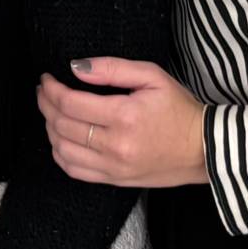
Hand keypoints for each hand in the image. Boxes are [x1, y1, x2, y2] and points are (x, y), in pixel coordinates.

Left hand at [37, 57, 208, 188]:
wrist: (203, 149)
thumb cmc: (180, 109)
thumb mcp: (152, 76)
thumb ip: (112, 68)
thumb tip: (75, 67)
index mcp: (124, 116)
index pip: (70, 104)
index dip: (51, 89)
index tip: (46, 78)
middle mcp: (115, 145)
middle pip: (62, 126)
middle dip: (45, 105)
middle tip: (43, 90)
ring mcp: (113, 167)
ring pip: (63, 150)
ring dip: (49, 128)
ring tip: (50, 111)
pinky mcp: (115, 180)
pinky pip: (75, 171)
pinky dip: (59, 154)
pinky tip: (59, 138)